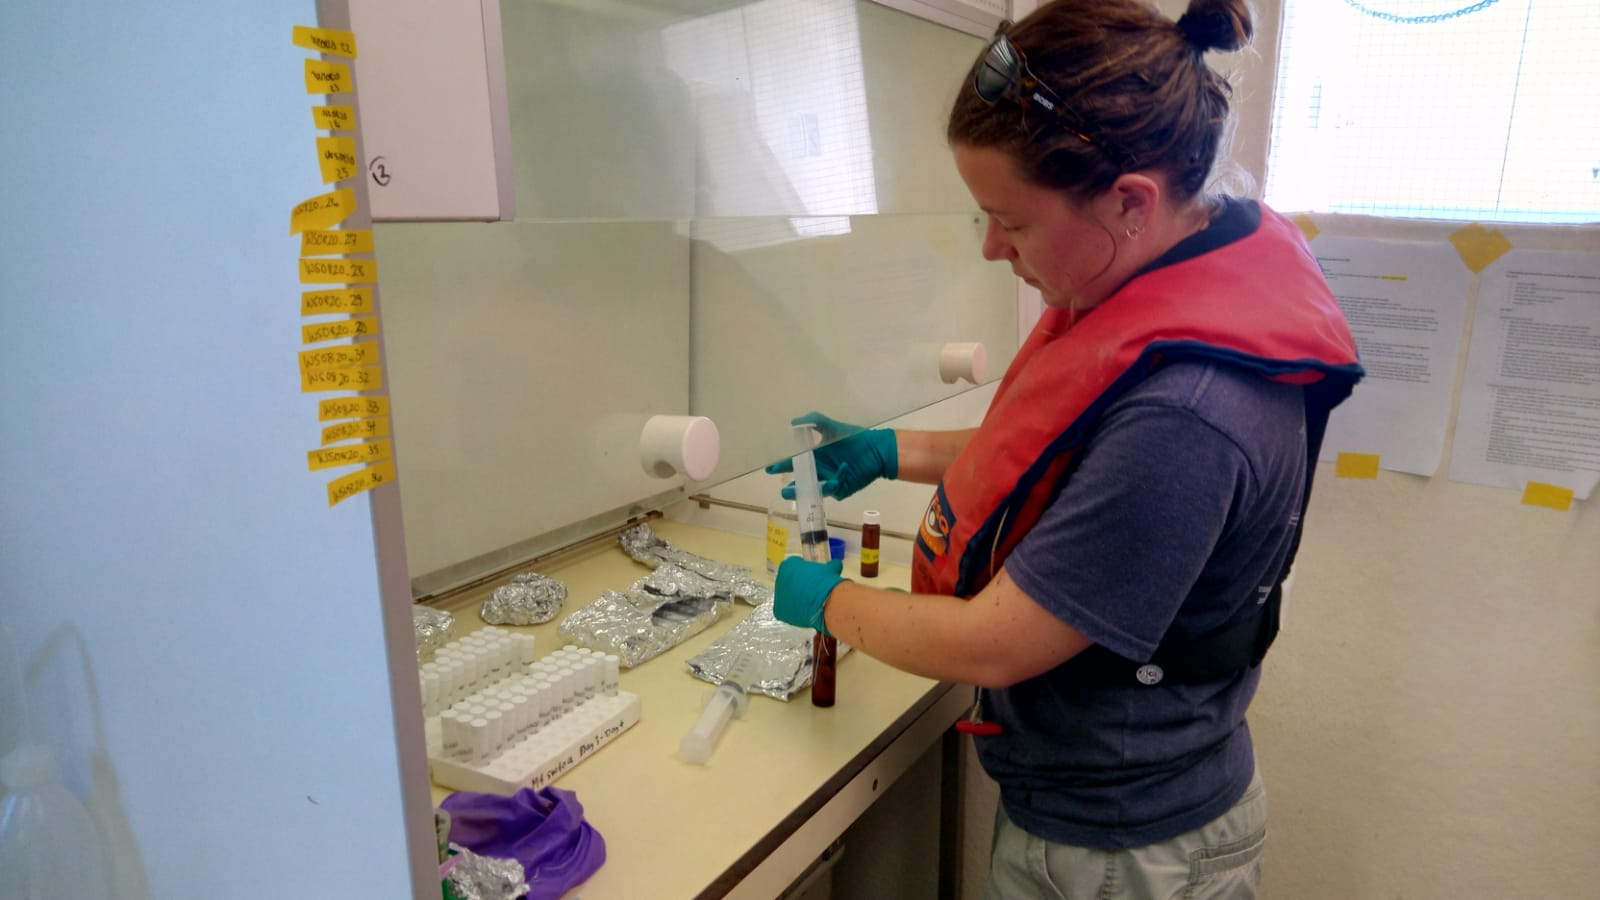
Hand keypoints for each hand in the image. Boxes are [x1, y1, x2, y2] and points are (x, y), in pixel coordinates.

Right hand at [764, 412, 897, 500]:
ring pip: (813, 490)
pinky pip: (833, 489)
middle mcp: (819, 470)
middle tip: (783, 489)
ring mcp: (829, 481)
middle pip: (801, 481)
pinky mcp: (841, 489)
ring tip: (799, 492)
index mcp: (814, 456)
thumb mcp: (832, 426)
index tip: (770, 468)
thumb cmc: (853, 438)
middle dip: (791, 486)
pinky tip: (838, 475)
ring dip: (805, 492)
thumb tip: (793, 422)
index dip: (781, 466)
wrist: (876, 449)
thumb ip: (813, 420)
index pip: (794, 462)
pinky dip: (833, 483)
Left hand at [774, 557, 845, 635]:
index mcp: (789, 565)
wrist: (825, 601)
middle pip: (788, 581)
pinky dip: (794, 611)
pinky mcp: (780, 611)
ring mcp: (778, 595)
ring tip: (810, 603)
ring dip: (796, 598)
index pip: (794, 565)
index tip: (813, 577)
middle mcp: (779, 578)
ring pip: (787, 596)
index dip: (805, 572)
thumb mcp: (830, 570)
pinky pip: (786, 610)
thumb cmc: (827, 582)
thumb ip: (830, 566)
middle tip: (811, 591)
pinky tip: (806, 612)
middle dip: (799, 585)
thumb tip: (836, 565)